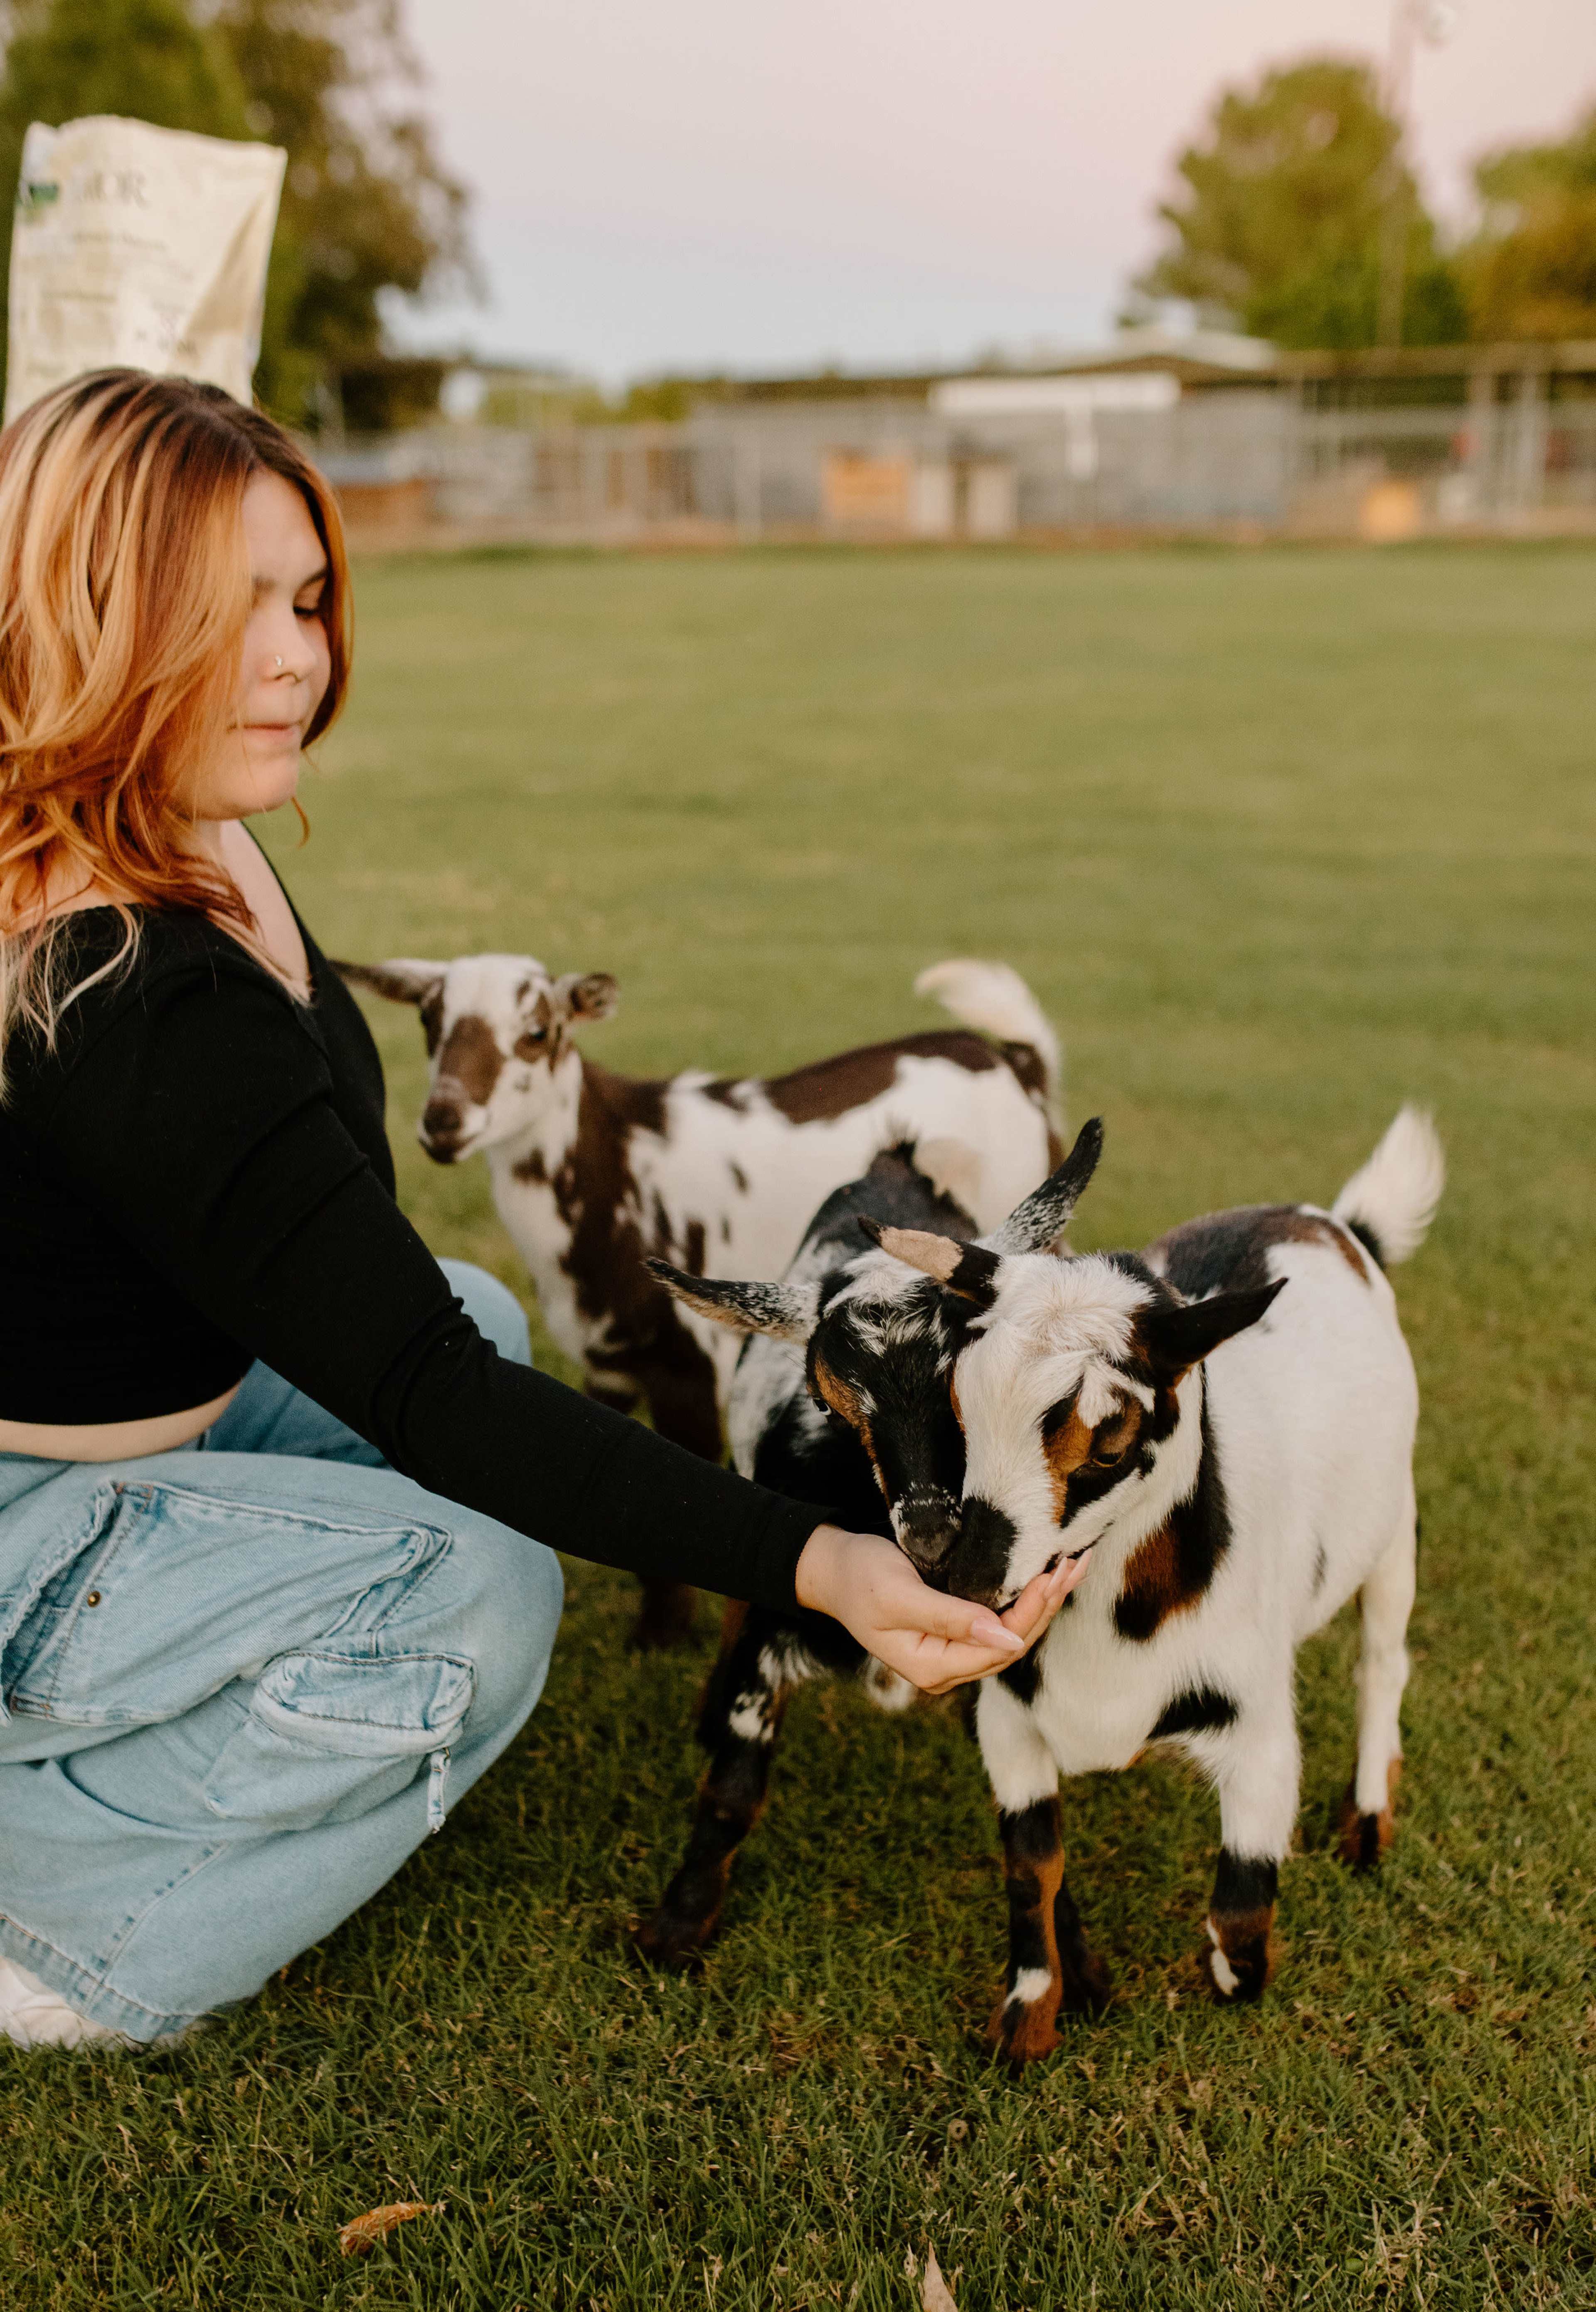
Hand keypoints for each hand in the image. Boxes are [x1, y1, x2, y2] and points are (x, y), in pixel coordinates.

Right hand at [793, 1526, 1085, 1694]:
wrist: (831, 1568)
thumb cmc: (858, 1577)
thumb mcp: (899, 1595)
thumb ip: (950, 1618)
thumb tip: (1007, 1638)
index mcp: (933, 1667)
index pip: (999, 1645)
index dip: (1031, 1611)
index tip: (1053, 1574)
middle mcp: (948, 1667)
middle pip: (1013, 1643)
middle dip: (1047, 1605)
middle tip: (1076, 1565)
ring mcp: (951, 1651)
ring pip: (1012, 1632)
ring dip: (1044, 1601)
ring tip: (1073, 1567)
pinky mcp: (954, 1629)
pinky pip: (1000, 1620)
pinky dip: (1026, 1598)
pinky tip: (1046, 1575)